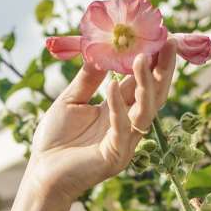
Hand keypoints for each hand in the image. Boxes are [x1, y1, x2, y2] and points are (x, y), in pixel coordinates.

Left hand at [22, 40, 177, 207]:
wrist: (41, 175)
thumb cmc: (55, 140)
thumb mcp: (71, 101)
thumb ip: (88, 78)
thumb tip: (101, 48)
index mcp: (119, 110)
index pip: (141, 82)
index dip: (150, 61)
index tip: (158, 36)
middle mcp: (128, 125)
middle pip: (154, 94)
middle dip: (162, 68)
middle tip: (168, 41)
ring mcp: (125, 142)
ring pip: (145, 110)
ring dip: (146, 83)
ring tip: (142, 57)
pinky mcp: (115, 157)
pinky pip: (121, 128)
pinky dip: (117, 106)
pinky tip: (113, 86)